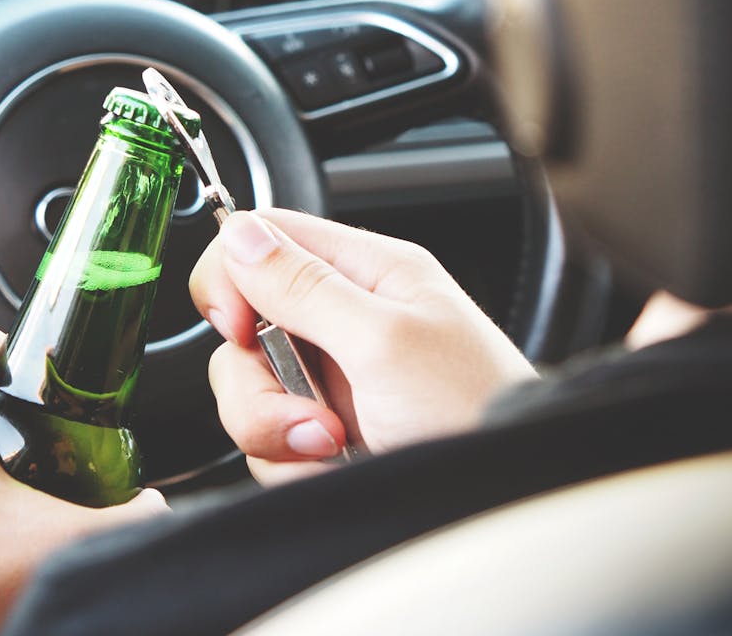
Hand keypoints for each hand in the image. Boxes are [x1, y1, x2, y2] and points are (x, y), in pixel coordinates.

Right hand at [189, 209, 535, 483]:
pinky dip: (291, 462)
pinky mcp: (322, 433)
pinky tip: (335, 465)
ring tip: (334, 444)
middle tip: (309, 410)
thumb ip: (306, 286)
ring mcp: (330, 379)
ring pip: (248, 389)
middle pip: (243, 327)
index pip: (264, 238)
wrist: (499, 498)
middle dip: (259, 381)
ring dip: (276, 429)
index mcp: (368, 272)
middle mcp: (343, 320)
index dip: (232, 278)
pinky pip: (266, 440)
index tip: (239, 328)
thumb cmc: (474, 412)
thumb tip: (240, 233)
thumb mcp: (386, 341)